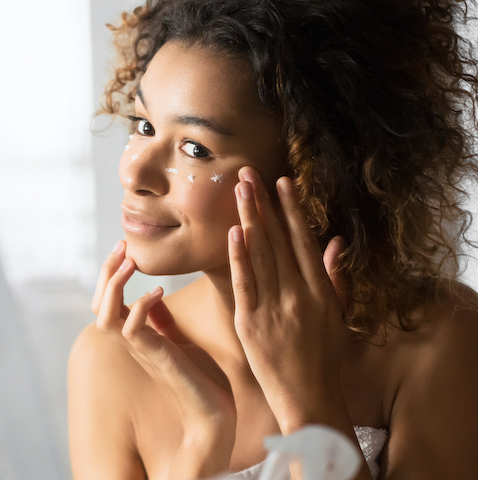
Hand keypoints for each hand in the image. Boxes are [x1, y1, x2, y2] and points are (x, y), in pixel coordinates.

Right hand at [94, 241, 235, 476]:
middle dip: (106, 272)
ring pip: (105, 315)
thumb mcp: (181, 341)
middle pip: (99, 303)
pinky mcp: (156, 359)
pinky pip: (132, 330)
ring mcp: (141, 351)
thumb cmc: (203, 381)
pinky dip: (141, 307)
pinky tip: (158, 292)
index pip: (109, 300)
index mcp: (137, 336)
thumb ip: (164, 320)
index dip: (111, 273)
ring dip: (115, 285)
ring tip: (131, 263)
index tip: (125, 247)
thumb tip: (155, 294)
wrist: (217, 416)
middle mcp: (133, 342)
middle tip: (121, 246)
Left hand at [228, 167, 352, 434]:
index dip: (291, 209)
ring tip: (238, 189)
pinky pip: (245, 284)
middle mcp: (300, 295)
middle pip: (278, 240)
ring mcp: (276, 308)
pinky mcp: (252, 324)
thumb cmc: (325, 359)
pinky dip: (240, 257)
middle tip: (247, 172)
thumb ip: (334, 276)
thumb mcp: (337, 315)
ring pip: (261, 255)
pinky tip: (234, 232)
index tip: (281, 181)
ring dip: (249, 218)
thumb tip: (336, 241)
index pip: (303, 240)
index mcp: (322, 291)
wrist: (310, 400)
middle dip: (263, 203)